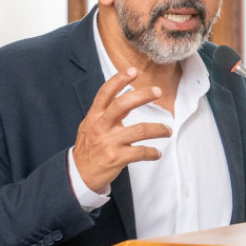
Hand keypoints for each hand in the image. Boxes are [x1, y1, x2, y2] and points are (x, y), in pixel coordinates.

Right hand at [73, 67, 170, 192]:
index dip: (119, 80)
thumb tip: (125, 96)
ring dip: (158, 129)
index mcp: (94, 116)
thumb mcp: (90, 126)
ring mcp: (109, 142)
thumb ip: (105, 112)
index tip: (133, 71)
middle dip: (142, 95)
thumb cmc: (88, 148)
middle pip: (122, 105)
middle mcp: (101, 126)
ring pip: (140, 130)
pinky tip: (156, 153)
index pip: (106, 93)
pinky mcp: (117, 158)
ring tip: (167, 130)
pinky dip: (152, 153)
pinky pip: (141, 152)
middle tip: (157, 91)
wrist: (78, 174)